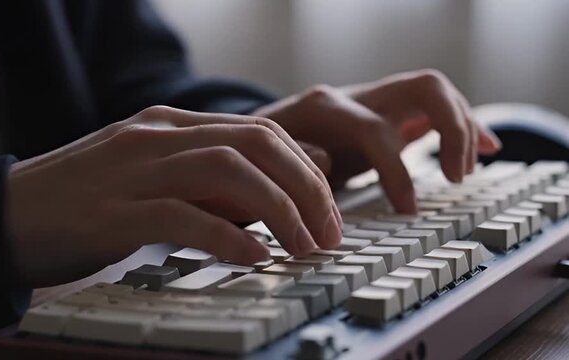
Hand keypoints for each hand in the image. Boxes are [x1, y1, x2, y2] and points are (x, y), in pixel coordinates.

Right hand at [7, 106, 340, 286]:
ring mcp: (133, 171)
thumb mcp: (158, 181)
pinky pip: (182, 215)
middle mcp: (156, 137)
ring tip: (304, 246)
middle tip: (328, 231)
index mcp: (168, 126)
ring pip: (225, 170)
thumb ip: (212, 180)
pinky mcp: (112, 212)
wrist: (6, 215)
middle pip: (252, 143)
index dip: (304, 167)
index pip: (256, 131)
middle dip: (304, 186)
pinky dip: (226, 234)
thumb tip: (282, 185)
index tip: (329, 207)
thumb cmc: (90, 202)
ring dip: (277, 208)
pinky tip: (254, 255)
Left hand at [253, 69, 501, 212]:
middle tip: (455, 177)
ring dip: (463, 128)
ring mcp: (374, 100)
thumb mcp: (270, 162)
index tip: (408, 209)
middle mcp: (356, 96)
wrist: (260, 132)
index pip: (376, 131)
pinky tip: (487, 145)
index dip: (396, 172)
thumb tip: (324, 161)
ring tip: (464, 171)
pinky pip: (434, 108)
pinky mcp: (386, 112)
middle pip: (423, 88)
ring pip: (435, 92)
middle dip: (451, 129)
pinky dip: (464, 126)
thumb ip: (296, 160)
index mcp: (326, 107)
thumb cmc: (266, 154)